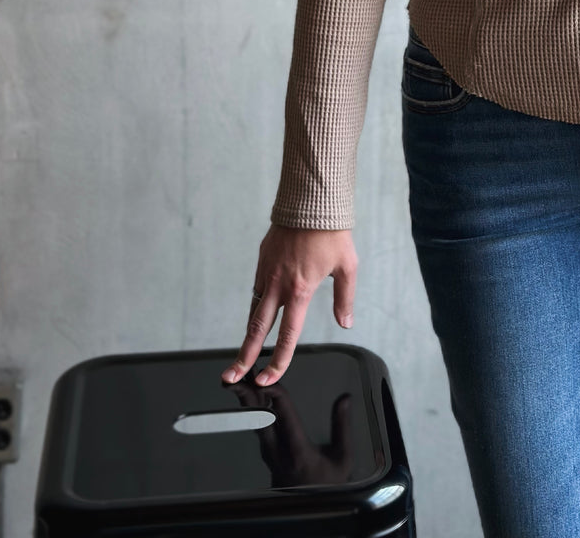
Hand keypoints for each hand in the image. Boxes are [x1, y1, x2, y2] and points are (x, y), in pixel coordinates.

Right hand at [221, 225, 357, 386]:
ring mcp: (267, 272)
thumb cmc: (331, 232)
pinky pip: (256, 288)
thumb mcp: (347, 266)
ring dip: (246, 334)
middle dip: (243, 357)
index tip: (267, 378)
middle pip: (256, 330)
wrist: (311, 201)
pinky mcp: (262, 259)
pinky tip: (257, 314)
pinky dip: (255, 306)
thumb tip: (345, 322)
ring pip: (253, 310)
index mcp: (300, 291)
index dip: (277, 362)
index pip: (286, 336)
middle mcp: (279, 285)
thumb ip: (344, 298)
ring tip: (240, 354)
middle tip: (232, 377)